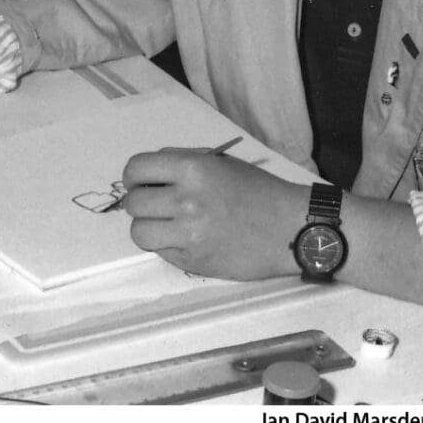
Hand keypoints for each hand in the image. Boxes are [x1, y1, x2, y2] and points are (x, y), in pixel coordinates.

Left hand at [121, 150, 308, 280]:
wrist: (289, 228)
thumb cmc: (259, 191)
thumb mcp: (222, 163)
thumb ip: (184, 162)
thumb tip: (149, 172)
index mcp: (193, 169)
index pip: (137, 168)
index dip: (134, 176)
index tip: (140, 181)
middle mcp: (186, 200)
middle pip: (133, 202)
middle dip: (141, 202)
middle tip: (156, 204)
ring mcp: (188, 234)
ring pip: (139, 231)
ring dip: (148, 226)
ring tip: (166, 224)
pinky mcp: (192, 261)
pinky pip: (159, 251)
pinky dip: (166, 245)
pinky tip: (186, 239)